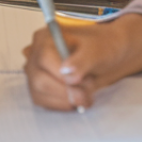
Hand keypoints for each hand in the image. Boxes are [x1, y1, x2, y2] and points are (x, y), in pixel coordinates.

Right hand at [22, 14, 141, 110]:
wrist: (105, 55)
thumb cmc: (100, 47)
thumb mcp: (97, 51)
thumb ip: (82, 60)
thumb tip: (67, 72)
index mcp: (46, 37)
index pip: (44, 58)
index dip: (61, 75)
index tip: (81, 82)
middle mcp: (36, 53)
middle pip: (39, 79)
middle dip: (66, 92)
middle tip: (86, 94)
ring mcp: (36, 71)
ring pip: (39, 93)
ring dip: (65, 100)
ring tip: (84, 93)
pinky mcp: (39, 86)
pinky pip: (43, 101)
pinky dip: (62, 104)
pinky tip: (76, 96)